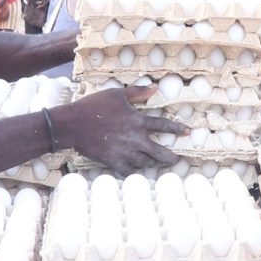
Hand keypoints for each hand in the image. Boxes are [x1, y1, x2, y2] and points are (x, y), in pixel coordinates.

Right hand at [52, 86, 188, 174]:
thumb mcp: (117, 94)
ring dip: (151, 164)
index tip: (187, 132)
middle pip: (160, 153)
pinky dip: (133, 172)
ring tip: (154, 164)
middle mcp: (135, 138)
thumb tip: (154, 88)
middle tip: (175, 159)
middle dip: (170, 158)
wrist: (73, 124)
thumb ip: (137, 93)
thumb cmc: (94, 106)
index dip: (177, 129)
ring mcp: (125, 152)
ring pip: (146, 163)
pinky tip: (135, 170)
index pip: (164, 126)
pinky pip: (129, 171)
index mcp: (138, 121)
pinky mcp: (113, 162)